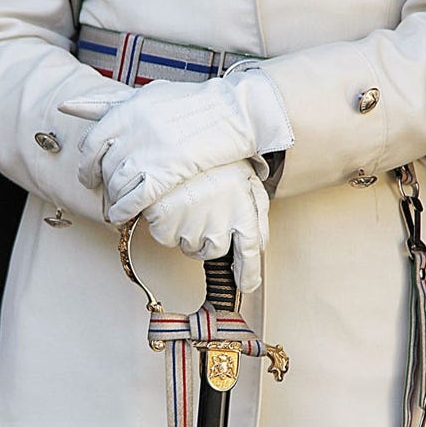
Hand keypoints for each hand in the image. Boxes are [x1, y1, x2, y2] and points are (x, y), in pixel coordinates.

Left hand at [59, 69, 291, 222]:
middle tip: (103, 194)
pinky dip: (124, 211)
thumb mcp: (147, 95)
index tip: (91, 174)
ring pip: (115, 185)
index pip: (92, 143)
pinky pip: (133, 199)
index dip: (88, 163)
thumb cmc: (192, 103)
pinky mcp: (165, 173)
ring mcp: (148, 152)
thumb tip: (67, 106)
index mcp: (126, 109)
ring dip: (112, 200)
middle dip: (100, 184)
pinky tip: (124, 217)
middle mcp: (132, 130)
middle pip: (102, 167)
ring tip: (116, 207)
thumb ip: (107, 102)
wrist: (233, 113)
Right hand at [143, 160, 268, 291]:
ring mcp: (192, 228)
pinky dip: (167, 225)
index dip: (248, 274)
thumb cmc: (212, 159)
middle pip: (215, 251)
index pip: (251, 253)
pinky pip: (167, 238)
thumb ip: (257, 212)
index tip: (246, 285)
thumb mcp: (245, 179)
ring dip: (188, 230)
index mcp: (243, 212)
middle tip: (204, 211)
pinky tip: (172, 202)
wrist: (174, 141)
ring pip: (190, 246)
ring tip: (188, 201)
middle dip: (209, 239)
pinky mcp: (166, 226)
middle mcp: (220, 224)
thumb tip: (259, 243)